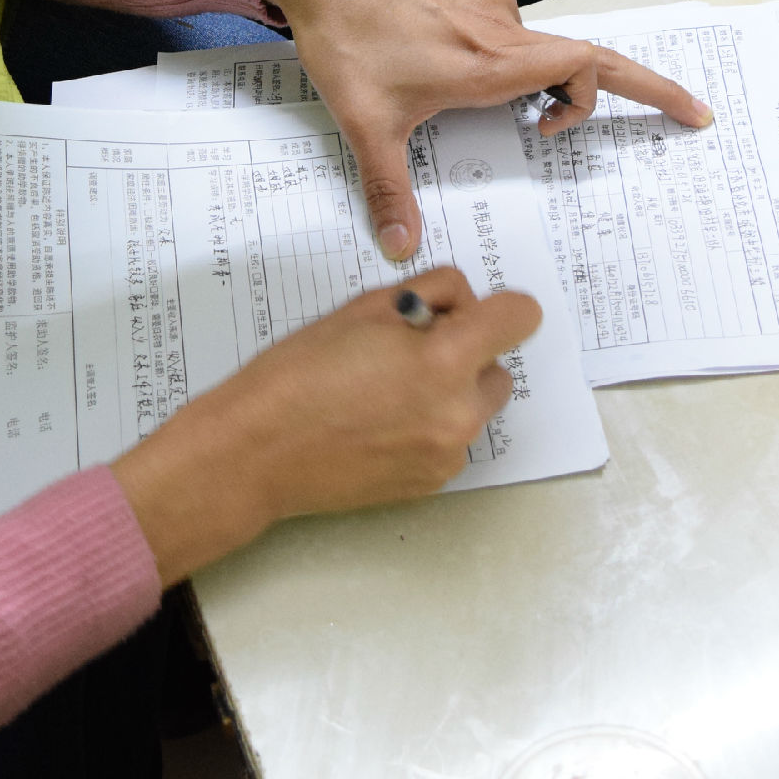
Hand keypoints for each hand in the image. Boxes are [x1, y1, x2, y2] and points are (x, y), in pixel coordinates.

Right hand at [109, 266, 541, 582]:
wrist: (257, 452)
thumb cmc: (299, 374)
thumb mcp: (364, 308)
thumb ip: (428, 296)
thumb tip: (460, 304)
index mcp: (444, 360)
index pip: (521, 317)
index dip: (498, 308)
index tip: (472, 314)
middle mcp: (458, 412)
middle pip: (498, 367)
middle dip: (465, 354)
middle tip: (405, 353)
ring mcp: (448, 453)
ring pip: (474, 406)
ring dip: (448, 393)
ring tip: (385, 393)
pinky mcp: (432, 482)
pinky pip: (450, 441)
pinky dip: (427, 428)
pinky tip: (377, 425)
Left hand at [251, 0, 711, 257]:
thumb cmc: (344, 39)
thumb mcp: (365, 124)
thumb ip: (388, 188)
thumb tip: (399, 245)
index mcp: (493, 62)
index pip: (595, 69)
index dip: (646, 91)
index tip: (680, 115)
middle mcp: (502, 24)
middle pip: (579, 61)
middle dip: (610, 93)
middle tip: (641, 118)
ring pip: (529, 46)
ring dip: (523, 77)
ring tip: (463, 98)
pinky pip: (501, 18)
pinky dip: (495, 48)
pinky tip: (443, 59)